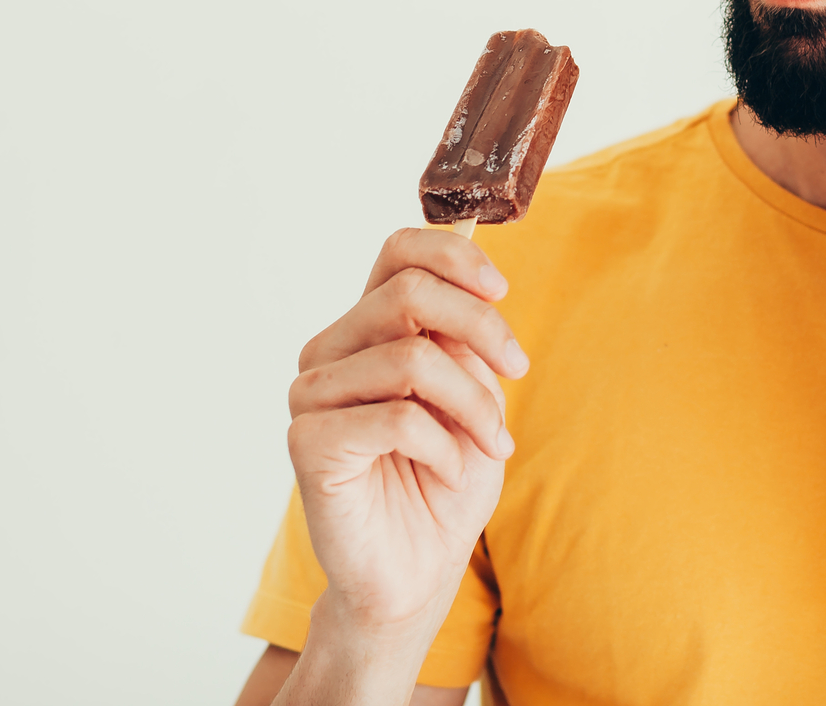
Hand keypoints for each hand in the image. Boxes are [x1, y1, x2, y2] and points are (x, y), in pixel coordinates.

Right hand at [285, 228, 530, 635]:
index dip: (454, 255)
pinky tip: (450, 472)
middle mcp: (330, 351)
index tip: (502, 289)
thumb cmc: (447, 480)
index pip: (398, 251)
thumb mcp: (475, 396)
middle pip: (409, 293)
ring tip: (491, 444)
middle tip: (518, 372)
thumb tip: (478, 288)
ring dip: (473, 404)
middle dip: (482, 328)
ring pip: (411, 360)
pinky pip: (397, 419)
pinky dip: (445, 447)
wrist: (417, 572)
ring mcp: (311, 395)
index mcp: (368, 329)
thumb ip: (464, 341)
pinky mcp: (307, 442)